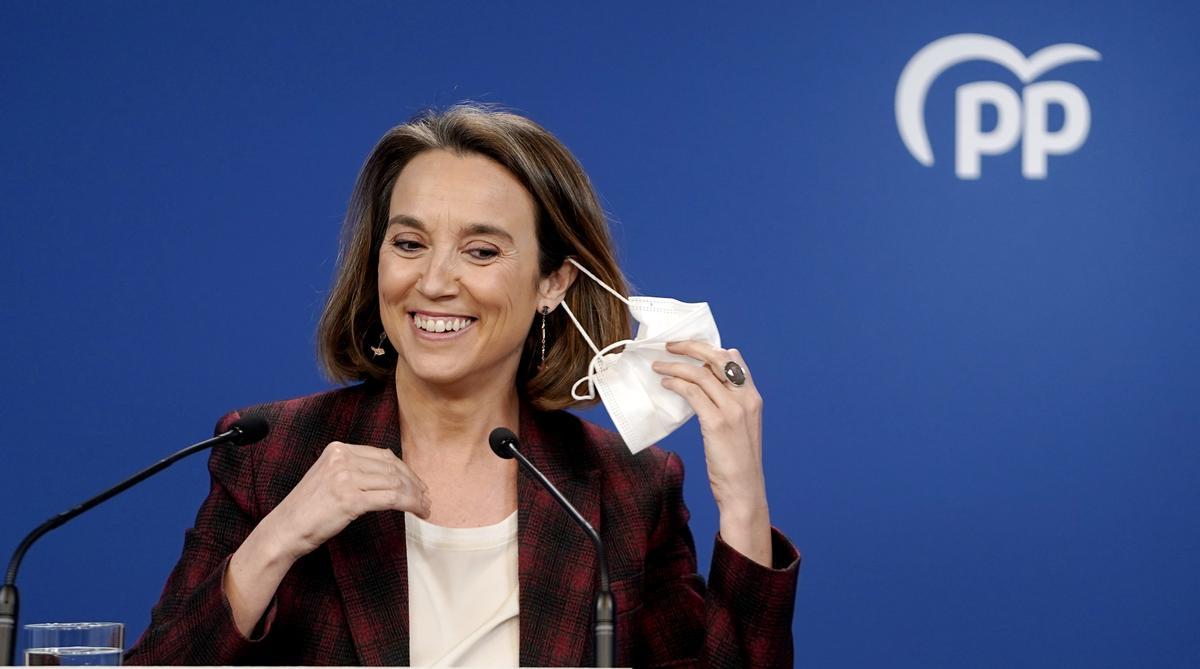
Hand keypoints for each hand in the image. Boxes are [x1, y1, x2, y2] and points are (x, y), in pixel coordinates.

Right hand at [260, 441, 431, 561]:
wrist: (285, 529)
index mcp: (337, 449)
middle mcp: (342, 459)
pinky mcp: (350, 500)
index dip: (405, 470)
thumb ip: (354, 469)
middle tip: (426, 496)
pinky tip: (418, 511)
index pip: (383, 455)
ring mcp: (345, 478)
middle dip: (413, 483)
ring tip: (424, 507)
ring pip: (395, 483)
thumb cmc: (308, 510)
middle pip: (392, 467)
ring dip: (415, 496)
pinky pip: (391, 498)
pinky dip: (410, 504)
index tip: (416, 483)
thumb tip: (391, 472)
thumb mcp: (329, 478)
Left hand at [653, 342, 771, 565]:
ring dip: (676, 365)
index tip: (690, 347)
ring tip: (659, 365)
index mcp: (753, 398)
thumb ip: (729, 405)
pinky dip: (676, 383)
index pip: (735, 359)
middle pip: (718, 358)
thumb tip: (708, 385)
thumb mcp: (741, 428)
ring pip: (701, 373)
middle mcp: (746, 399)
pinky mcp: (717, 423)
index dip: (711, 349)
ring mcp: (733, 410)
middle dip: (692, 347)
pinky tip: (666, 383)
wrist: (744, 491)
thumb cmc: (737, 463)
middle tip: (671, 346)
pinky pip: (692, 392)